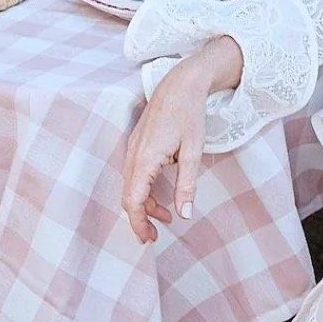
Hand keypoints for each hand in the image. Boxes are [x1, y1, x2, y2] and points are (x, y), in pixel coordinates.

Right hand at [120, 37, 242, 243]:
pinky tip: (161, 193)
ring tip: (166, 215)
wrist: (181, 82)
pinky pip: (134, 173)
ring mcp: (133, 147)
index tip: (148, 239)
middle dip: (140, 218)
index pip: (134, 200)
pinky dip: (144, 188)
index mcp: (145, 159)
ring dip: (144, 203)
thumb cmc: (189, 114)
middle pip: (128, 195)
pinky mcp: (138, 142)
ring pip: (131, 185)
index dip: (138, 223)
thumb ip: (187, 185)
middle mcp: (134, 154)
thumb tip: (184, 215)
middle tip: (154, 236)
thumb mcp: (193, 151)